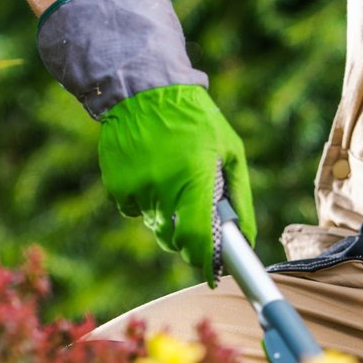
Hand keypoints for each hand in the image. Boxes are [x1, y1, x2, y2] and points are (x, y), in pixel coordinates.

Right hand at [99, 85, 255, 284]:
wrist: (145, 91)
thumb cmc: (196, 121)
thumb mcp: (230, 151)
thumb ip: (239, 196)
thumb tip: (246, 238)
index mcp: (195, 178)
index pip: (198, 238)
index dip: (205, 260)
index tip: (212, 272)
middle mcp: (163, 188)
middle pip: (174, 240)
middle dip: (186, 238)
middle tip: (193, 217)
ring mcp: (137, 188)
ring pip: (154, 224)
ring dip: (165, 214)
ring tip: (170, 177)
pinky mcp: (117, 186)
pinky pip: (133, 210)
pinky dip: (143, 201)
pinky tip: (149, 172)